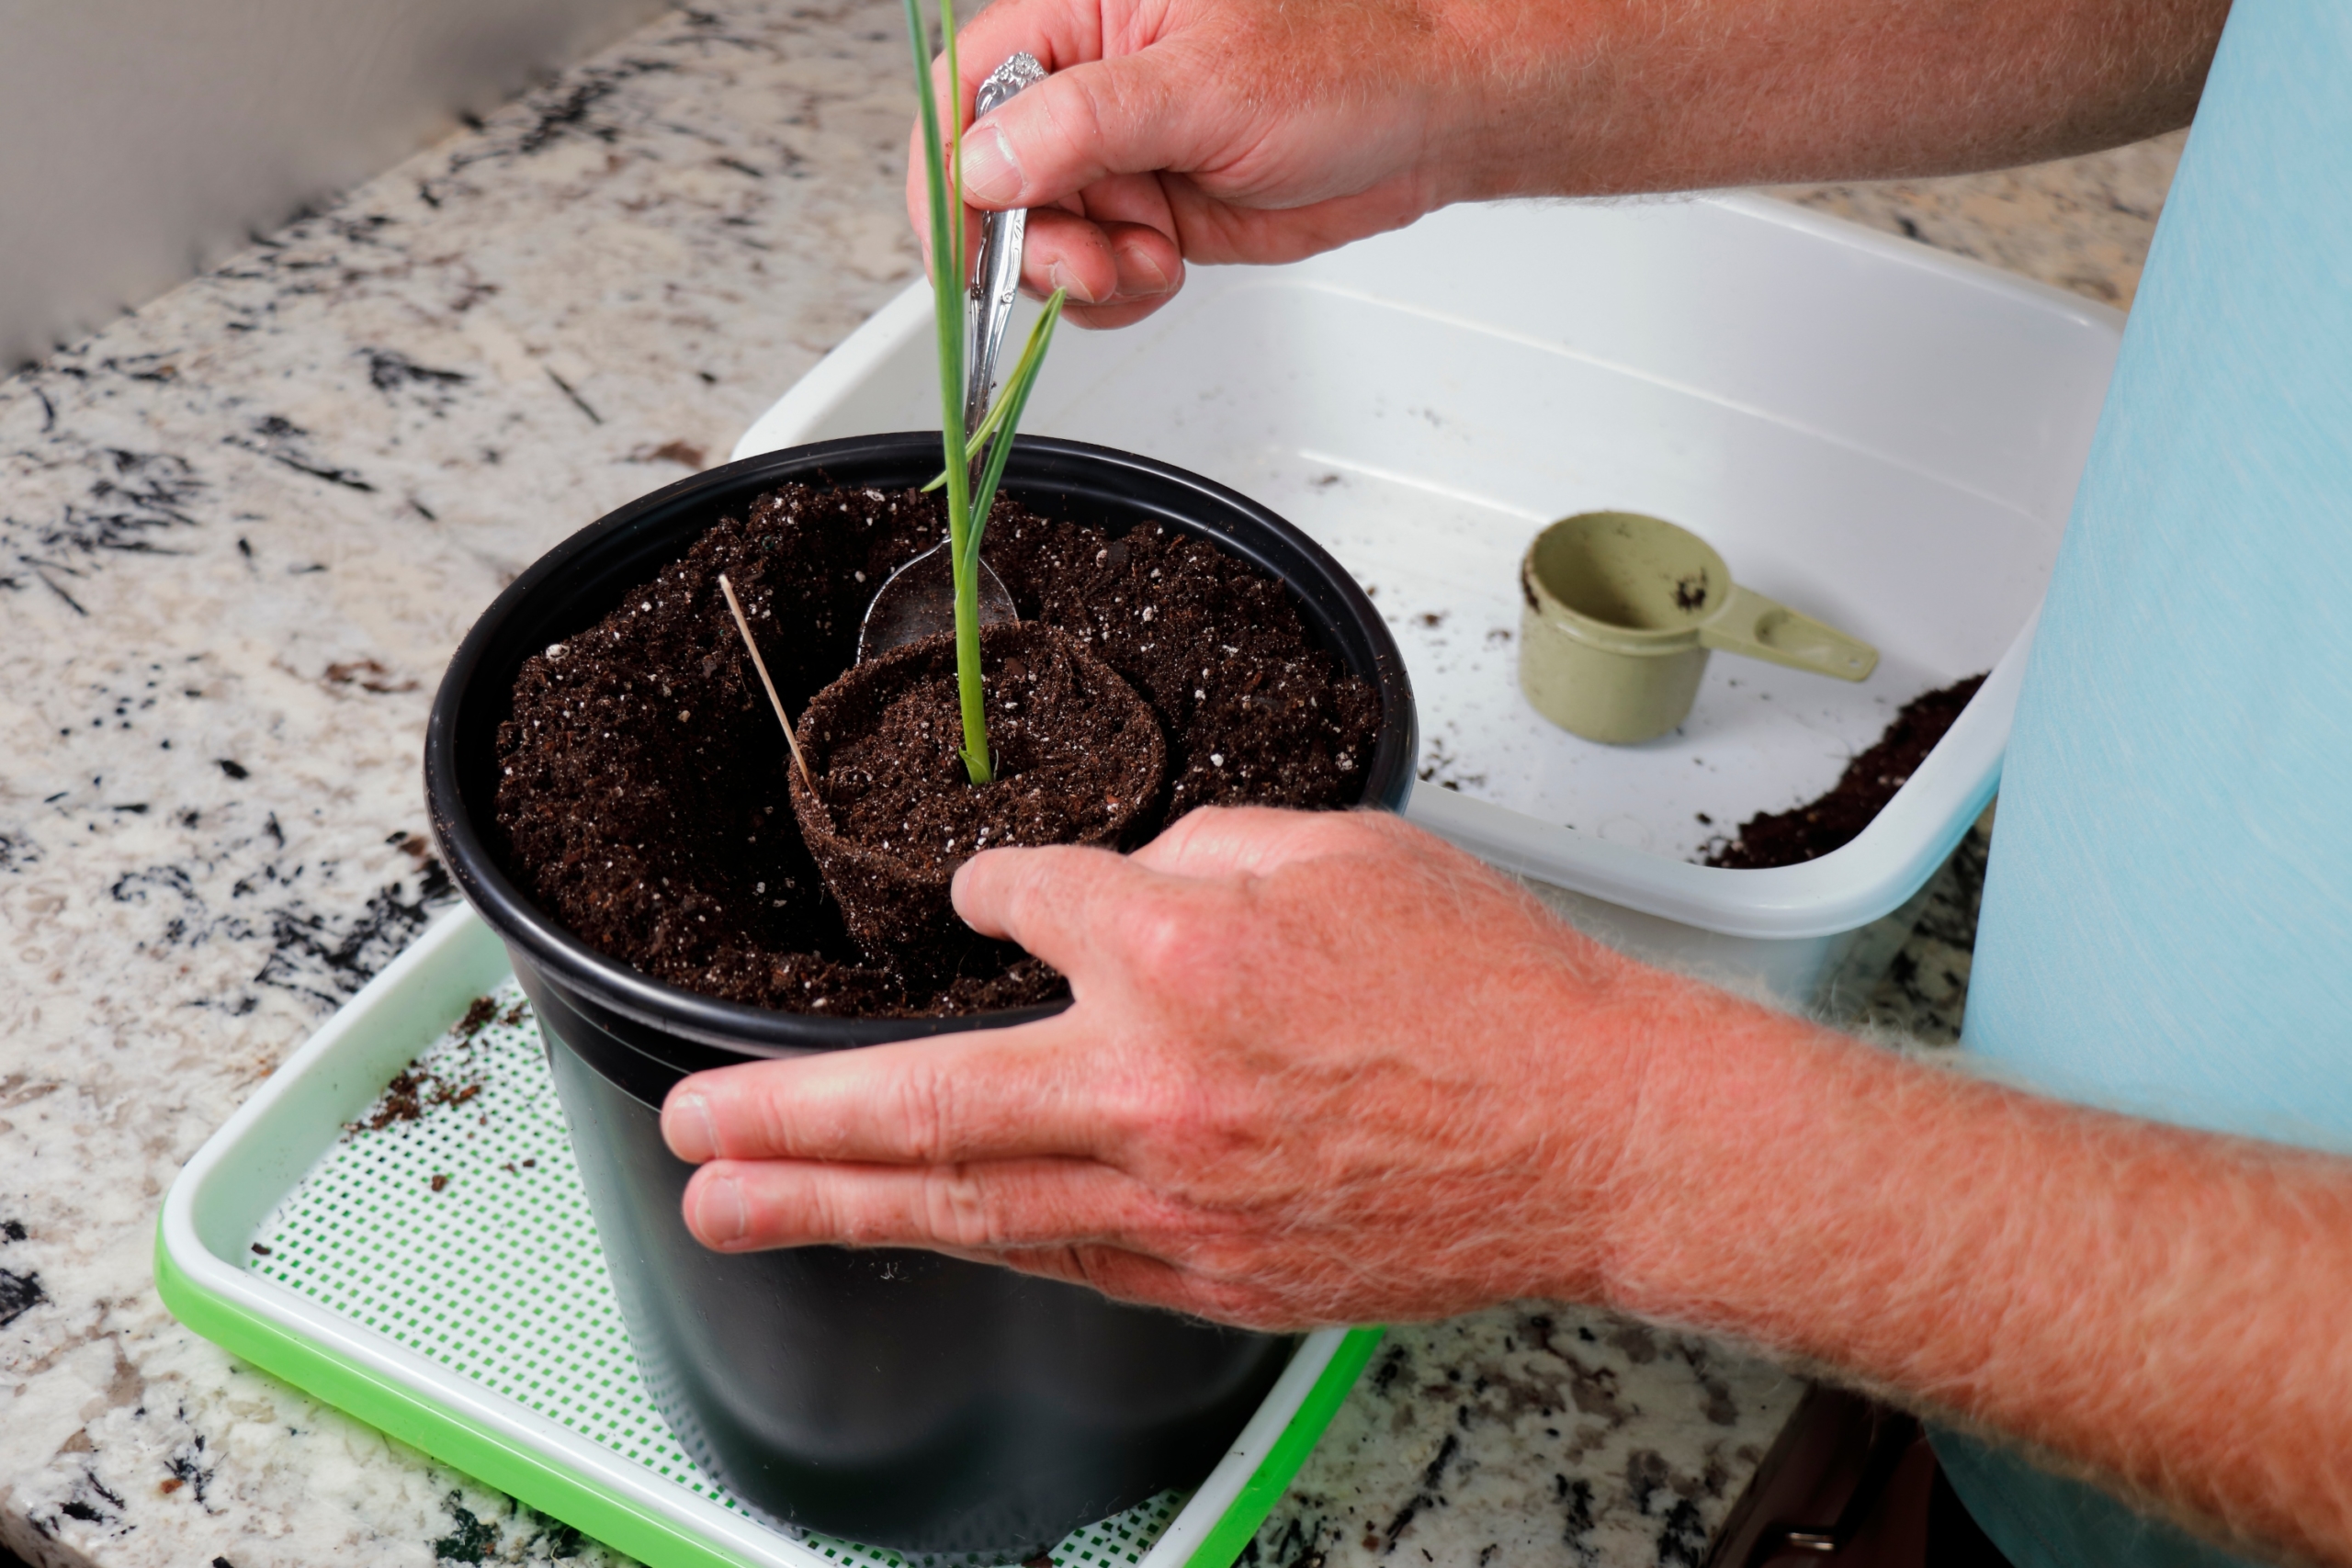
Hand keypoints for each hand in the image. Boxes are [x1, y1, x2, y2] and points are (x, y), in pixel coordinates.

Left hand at [659, 806, 1765, 1327]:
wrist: (1603, 1134)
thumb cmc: (1491, 989)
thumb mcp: (1342, 850)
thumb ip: (1195, 857)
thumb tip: (1107, 890)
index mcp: (1184, 952)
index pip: (1020, 909)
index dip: (994, 898)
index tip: (991, 903)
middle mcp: (1157, 1088)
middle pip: (927, 1108)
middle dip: (789, 1119)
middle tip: (689, 1128)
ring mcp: (1179, 1202)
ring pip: (971, 1210)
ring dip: (833, 1208)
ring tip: (730, 1209)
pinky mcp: (1214, 1275)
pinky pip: (1065, 1257)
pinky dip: (978, 1241)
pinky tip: (915, 1237)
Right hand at [905, 0, 1527, 328]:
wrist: (1424, 120)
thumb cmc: (1345, 62)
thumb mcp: (1207, 85)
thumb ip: (1085, 124)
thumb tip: (983, 164)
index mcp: (1077, 18)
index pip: (963, 97)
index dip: (953, 180)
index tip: (977, 243)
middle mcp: (1083, 88)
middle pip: (986, 185)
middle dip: (1030, 244)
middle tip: (1094, 267)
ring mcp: (1111, 156)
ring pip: (1035, 242)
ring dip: (1082, 277)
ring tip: (1153, 258)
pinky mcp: (1143, 213)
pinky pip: (1087, 275)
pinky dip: (1115, 295)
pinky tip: (1166, 266)